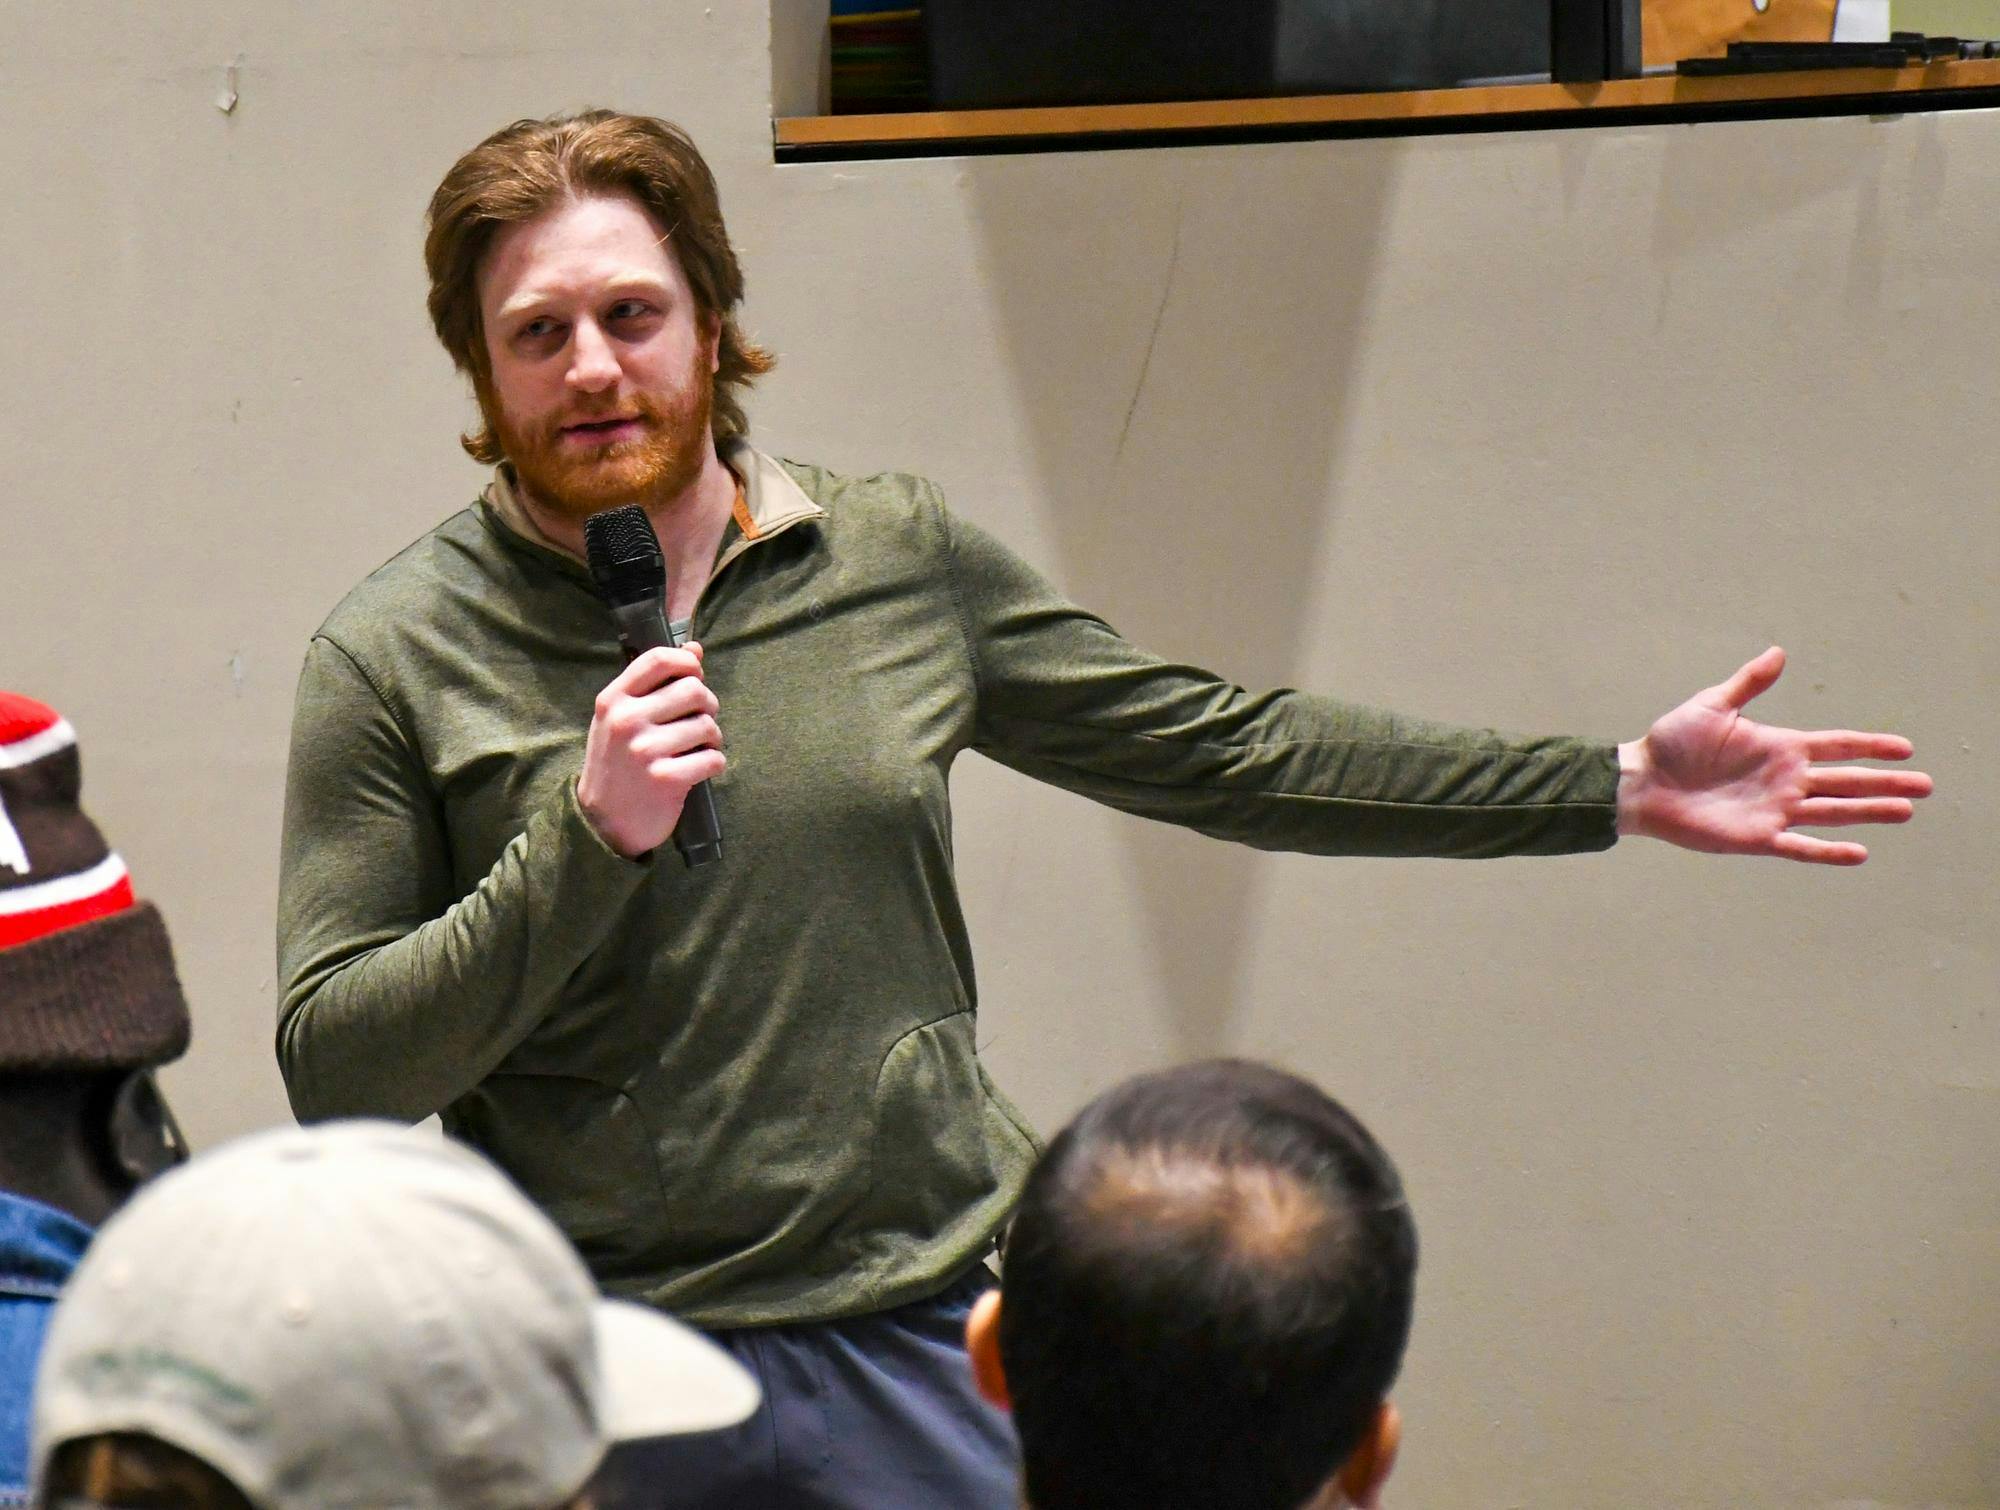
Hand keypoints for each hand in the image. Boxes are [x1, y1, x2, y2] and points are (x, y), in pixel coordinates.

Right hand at [577, 644, 724, 858]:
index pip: (659, 659)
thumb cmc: (617, 763)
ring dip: (713, 737)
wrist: (602, 822)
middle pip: (693, 689)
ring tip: (699, 747)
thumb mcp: (621, 718)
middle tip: (700, 720)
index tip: (694, 677)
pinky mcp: (666, 779)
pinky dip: (714, 763)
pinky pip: (713, 758)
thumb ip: (654, 684)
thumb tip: (694, 649)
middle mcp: (626, 721)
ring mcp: (645, 750)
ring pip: (707, 725)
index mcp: (614, 700)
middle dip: (707, 705)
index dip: (687, 663)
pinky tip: (700, 768)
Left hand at [1615, 647, 1930, 864]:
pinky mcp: (1756, 837)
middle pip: (1846, 781)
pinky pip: (1799, 846)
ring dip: (1868, 813)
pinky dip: (1827, 850)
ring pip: (1832, 812)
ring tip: (1905, 812)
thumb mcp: (1712, 706)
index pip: (1837, 745)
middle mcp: (1786, 780)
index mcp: (1781, 747)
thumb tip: (1779, 653)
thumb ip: (1749, 684)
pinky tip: (1859, 852)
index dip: (1871, 746)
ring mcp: (1774, 809)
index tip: (1905, 748)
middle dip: (1885, 783)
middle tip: (1925, 786)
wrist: (1641, 782)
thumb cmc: (1672, 742)